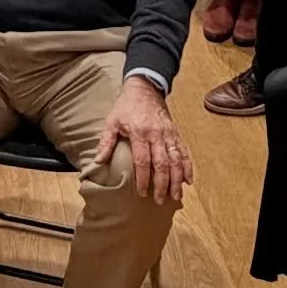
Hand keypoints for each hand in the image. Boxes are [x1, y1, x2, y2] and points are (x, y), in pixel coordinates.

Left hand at [94, 77, 193, 205]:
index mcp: (139, 132)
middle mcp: (156, 134)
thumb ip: (106, 142)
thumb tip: (97, 161)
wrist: (144, 87)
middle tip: (160, 200)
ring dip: (177, 179)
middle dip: (162, 184)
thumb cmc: (126, 106)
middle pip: (162, 163)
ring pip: (176, 159)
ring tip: (177, 195)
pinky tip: (188, 180)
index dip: (143, 178)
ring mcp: (168, 134)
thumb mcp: (112, 121)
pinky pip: (183, 151)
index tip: (142, 192)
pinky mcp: (175, 132)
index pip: (142, 160)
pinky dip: (187, 166)